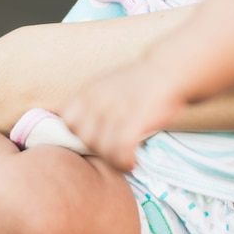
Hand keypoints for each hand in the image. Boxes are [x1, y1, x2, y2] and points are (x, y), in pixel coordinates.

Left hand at [61, 58, 183, 171]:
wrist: (166, 71)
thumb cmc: (138, 84)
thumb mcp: (105, 88)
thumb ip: (91, 106)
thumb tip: (78, 132)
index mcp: (88, 91)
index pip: (66, 120)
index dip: (76, 133)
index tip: (92, 139)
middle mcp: (98, 99)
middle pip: (83, 138)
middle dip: (96, 149)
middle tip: (112, 152)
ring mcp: (116, 109)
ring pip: (102, 147)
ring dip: (113, 160)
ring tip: (123, 160)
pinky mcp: (135, 119)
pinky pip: (121, 150)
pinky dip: (124, 161)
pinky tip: (132, 162)